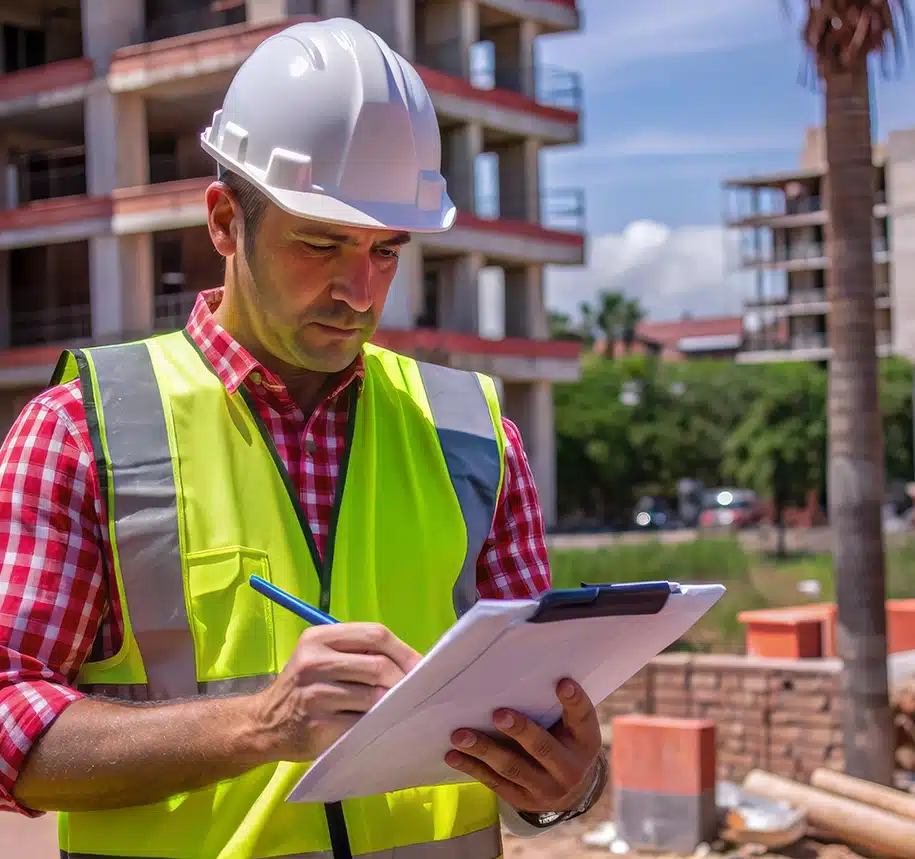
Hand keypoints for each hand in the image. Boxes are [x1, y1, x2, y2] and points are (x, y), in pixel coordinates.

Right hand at [253, 623, 421, 761]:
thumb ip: (356, 654)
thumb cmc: (303, 688)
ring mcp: (315, 694)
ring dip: (392, 703)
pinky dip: (377, 722)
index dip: (403, 650)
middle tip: (416, 691)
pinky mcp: (319, 725)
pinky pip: (362, 721)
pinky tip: (382, 724)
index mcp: (318, 638)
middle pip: (377, 664)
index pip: (374, 634)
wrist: (264, 724)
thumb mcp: (320, 658)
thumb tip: (410, 662)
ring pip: (373, 695)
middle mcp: (314, 661)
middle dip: (403, 679)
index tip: (422, 666)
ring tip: (400, 707)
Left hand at [444, 678, 601, 813]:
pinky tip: (453, 755)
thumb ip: (558, 707)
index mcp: (584, 741)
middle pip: (542, 748)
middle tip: (497, 714)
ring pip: (512, 767)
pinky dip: (472, 767)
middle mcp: (569, 768)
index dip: (574, 700)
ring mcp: (545, 788)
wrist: (571, 793)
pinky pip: (495, 782)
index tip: (562, 682)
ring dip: (483, 749)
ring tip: (459, 735)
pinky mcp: (522, 799)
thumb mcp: (573, 728)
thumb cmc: (565, 743)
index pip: (583, 718)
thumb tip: (520, 670)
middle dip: (520, 730)